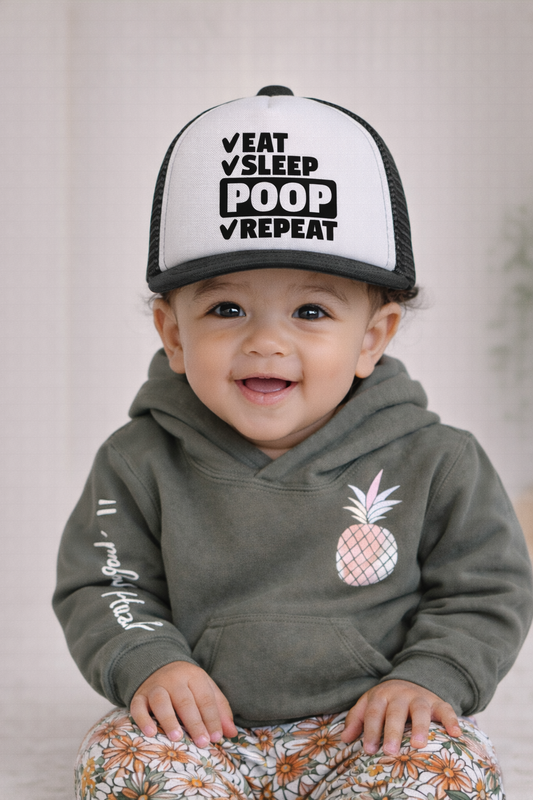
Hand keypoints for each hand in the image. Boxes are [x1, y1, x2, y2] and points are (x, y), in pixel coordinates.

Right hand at [130, 661, 237, 746]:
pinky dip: (142, 719)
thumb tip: (231, 733)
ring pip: (161, 701)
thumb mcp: (206, 689)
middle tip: (202, 742)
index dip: (212, 718)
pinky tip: (150, 733)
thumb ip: (220, 709)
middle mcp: (174, 679)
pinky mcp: (139, 695)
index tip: (216, 738)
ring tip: (176, 737)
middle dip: (195, 723)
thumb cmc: (187, 685)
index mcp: (194, 676)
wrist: (159, 665)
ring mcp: (155, 686)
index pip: (205, 698)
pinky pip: (138, 706)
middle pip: (185, 701)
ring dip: (169, 719)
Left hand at [341, 679, 460, 754]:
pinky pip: (446, 710)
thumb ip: (356, 719)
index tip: (369, 750)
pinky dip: (452, 720)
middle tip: (390, 751)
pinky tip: (455, 734)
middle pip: (396, 712)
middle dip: (393, 731)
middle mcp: (401, 695)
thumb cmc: (386, 701)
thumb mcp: (369, 704)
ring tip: (419, 745)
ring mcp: (420, 698)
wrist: (409, 681)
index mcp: (382, 695)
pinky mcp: (438, 702)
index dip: (371, 731)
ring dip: (420, 727)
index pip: (374, 713)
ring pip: (420, 710)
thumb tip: (345, 738)